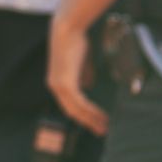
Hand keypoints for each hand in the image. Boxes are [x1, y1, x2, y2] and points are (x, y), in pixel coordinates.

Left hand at [47, 12, 107, 135]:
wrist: (68, 29)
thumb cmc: (76, 42)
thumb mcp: (80, 63)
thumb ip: (83, 76)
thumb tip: (88, 86)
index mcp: (57, 83)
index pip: (70, 104)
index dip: (84, 114)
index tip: (96, 121)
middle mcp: (55, 87)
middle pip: (72, 112)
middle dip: (88, 123)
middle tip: (102, 132)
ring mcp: (58, 87)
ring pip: (76, 110)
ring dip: (92, 120)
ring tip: (105, 127)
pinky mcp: (65, 84)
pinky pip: (80, 103)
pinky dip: (91, 111)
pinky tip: (102, 116)